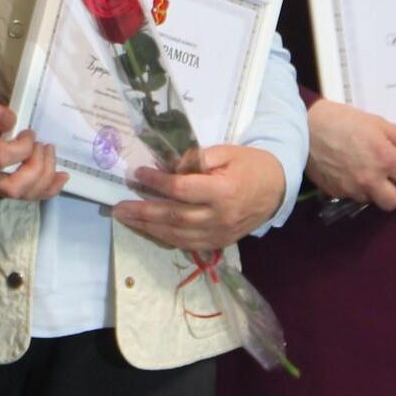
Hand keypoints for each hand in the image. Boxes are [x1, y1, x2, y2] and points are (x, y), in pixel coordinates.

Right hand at [0, 89, 66, 200]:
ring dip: (46, 175)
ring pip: (24, 194)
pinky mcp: (7, 185)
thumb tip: (10, 121)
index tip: (29, 132)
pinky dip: (50, 188)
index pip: (0, 158)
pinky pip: (30, 196)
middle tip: (42, 145)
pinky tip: (61, 176)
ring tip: (49, 151)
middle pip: (12, 188)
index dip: (22, 148)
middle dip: (36, 168)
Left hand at [113, 145, 287, 251]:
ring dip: (148, 228)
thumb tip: (166, 164)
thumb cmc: (250, 165)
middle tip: (118, 207)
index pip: (182, 190)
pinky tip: (147, 229)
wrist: (277, 189)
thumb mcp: (226, 152)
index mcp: (224, 192)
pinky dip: (164, 237)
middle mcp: (220, 217)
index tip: (138, 173)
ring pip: (178, 235)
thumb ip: (196, 159)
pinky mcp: (219, 243)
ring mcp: (220, 234)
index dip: (157, 182)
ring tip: (126, 219)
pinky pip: (186, 244)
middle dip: (143, 212)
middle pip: (175, 217)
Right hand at [303, 98, 395, 209]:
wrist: (302, 127)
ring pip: (373, 200)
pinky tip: (347, 171)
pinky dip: (354, 187)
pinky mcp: (336, 192)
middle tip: (388, 175)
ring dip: (374, 190)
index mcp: (385, 159)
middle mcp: (371, 180)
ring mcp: (352, 189)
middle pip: (395, 201)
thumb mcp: (375, 122)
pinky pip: (352, 196)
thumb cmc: (341, 120)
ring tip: (365, 171)